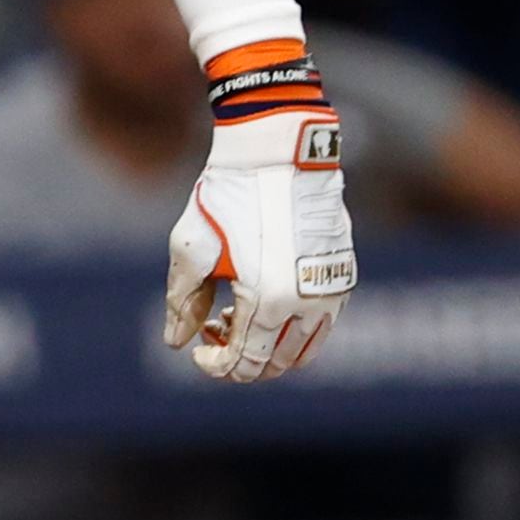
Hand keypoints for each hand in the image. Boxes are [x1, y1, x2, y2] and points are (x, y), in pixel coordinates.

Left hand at [164, 48, 356, 382]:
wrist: (278, 152)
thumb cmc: (229, 196)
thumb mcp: (192, 249)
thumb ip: (183, 303)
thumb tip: (177, 343)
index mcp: (267, 303)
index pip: (245, 363)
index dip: (216, 366)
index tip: (197, 352)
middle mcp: (307, 305)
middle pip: (276, 365)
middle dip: (242, 360)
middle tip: (215, 330)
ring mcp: (332, 291)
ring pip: (304, 351)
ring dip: (269, 348)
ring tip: (237, 317)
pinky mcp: (343, 274)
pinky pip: (322, 325)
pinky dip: (293, 329)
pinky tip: (262, 301)